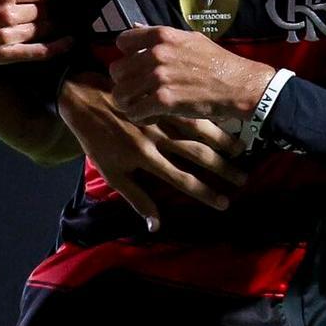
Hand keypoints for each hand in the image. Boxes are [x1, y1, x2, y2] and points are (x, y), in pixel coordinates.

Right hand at [0, 0, 70, 64]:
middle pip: (46, 10)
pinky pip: (39, 51)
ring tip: (58, 20)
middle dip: (52, 8)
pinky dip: (57, 47)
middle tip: (55, 7)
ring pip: (44, 28)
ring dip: (53, 24)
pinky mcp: (4, 54)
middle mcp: (7, 12)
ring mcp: (6, 35)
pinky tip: (68, 42)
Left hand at [58, 74, 246, 230]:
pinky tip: (224, 127)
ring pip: (199, 133)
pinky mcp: (160, 102)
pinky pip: (189, 112)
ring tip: (243, 156)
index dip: (204, 193)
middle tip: (242, 181)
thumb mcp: (111, 172)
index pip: (181, 180)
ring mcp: (159, 118)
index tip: (224, 204)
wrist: (81, 98)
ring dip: (223, 144)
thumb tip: (156, 226)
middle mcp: (156, 139)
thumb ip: (137, 198)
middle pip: (197, 157)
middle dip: (222, 170)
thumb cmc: (95, 139)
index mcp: (143, 158)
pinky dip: (209, 120)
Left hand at [108, 25, 274, 123]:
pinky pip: (135, 112)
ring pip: (120, 93)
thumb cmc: (216, 62)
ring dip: (128, 102)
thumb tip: (134, 26)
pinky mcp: (164, 100)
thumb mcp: (189, 39)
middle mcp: (157, 54)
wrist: (239, 85)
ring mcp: (159, 77)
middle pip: (116, 70)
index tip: (135, 66)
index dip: (125, 56)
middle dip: (125, 82)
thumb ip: (159, 35)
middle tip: (137, 90)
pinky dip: (140, 117)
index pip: (122, 42)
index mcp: (162, 36)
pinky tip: (152, 115)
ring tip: (141, 105)